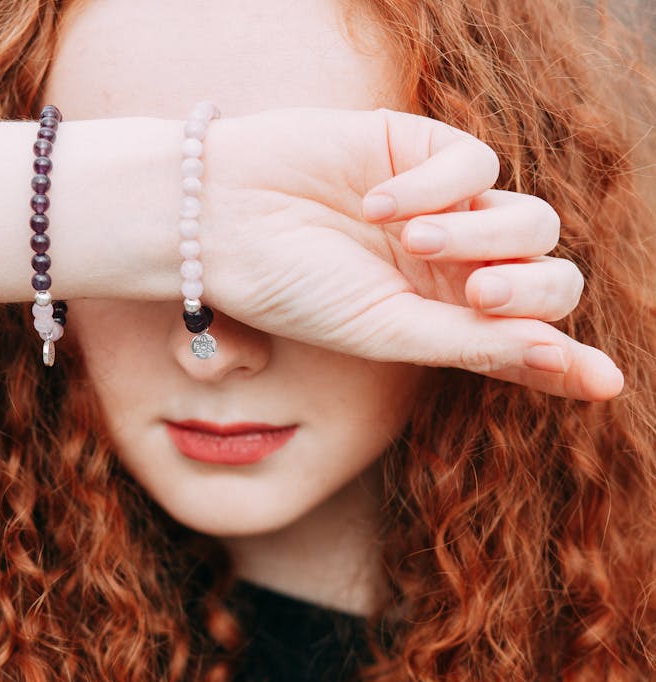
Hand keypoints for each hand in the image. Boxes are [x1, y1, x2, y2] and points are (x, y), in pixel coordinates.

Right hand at [201, 107, 621, 399]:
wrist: (225, 220)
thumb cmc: (296, 288)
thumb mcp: (386, 331)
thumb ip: (472, 343)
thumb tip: (558, 356)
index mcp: (446, 322)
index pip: (527, 344)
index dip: (567, 364)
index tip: (604, 385)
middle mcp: (459, 270)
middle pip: (550, 280)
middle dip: (528, 289)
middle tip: (478, 294)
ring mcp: (450, 209)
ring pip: (531, 219)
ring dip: (479, 233)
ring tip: (409, 241)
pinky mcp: (428, 148)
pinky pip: (478, 162)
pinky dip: (435, 183)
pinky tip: (380, 201)